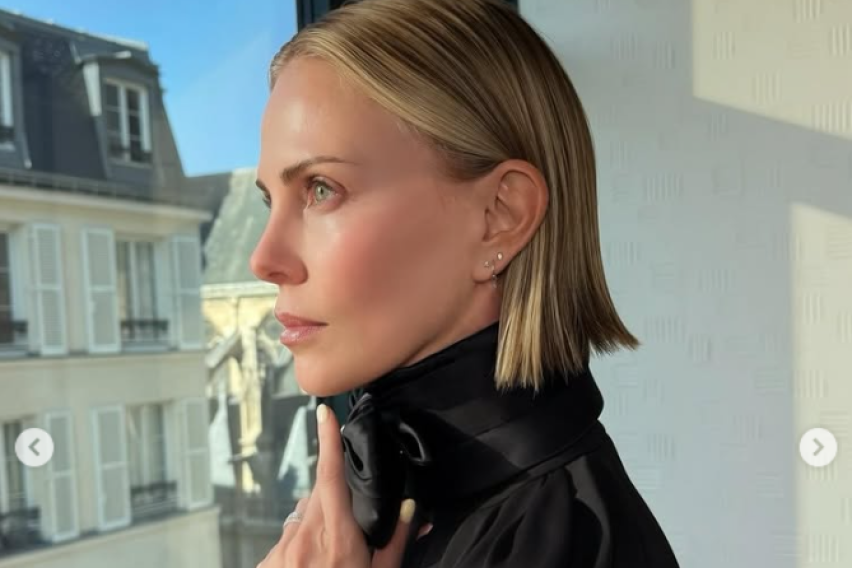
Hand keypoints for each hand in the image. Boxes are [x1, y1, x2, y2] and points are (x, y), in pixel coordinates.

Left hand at [257, 404, 414, 567]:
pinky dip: (298, 547)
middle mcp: (306, 540)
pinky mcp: (267, 563)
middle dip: (331, 502)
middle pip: (316, 496)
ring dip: (314, 528)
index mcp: (338, 538)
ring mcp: (282, 552)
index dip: (327, 441)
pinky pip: (285, 541)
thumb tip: (409, 508)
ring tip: (327, 558)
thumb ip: (395, 540)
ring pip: (300, 519)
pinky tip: (310, 566)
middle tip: (346, 531)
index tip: (325, 413)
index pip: (331, 476)